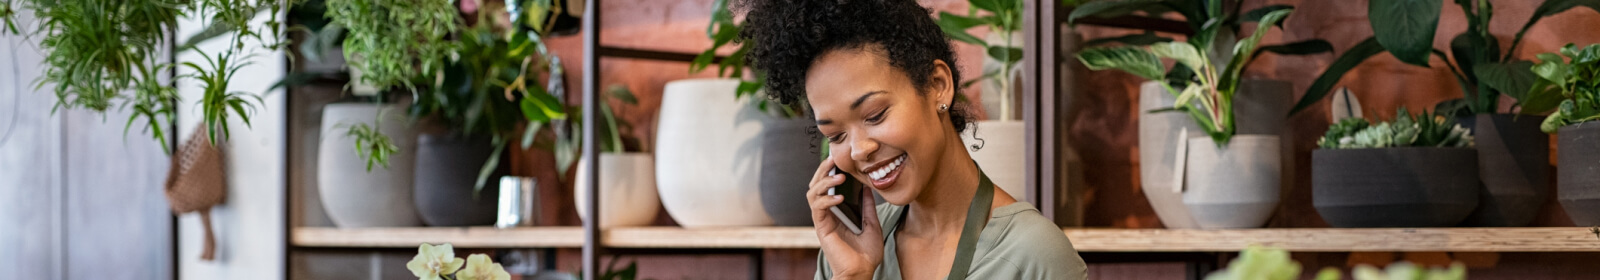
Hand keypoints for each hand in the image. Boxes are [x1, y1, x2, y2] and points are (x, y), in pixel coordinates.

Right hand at [807, 155, 883, 278]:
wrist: (861, 272)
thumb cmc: (866, 253)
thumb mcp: (872, 224)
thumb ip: (867, 206)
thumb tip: (867, 187)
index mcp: (836, 211)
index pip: (827, 185)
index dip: (829, 171)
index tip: (838, 158)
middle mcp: (826, 213)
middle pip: (816, 185)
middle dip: (822, 170)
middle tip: (832, 158)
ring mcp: (823, 220)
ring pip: (812, 193)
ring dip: (824, 182)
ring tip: (839, 176)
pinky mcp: (821, 228)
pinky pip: (818, 208)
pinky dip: (826, 199)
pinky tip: (838, 197)